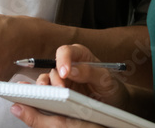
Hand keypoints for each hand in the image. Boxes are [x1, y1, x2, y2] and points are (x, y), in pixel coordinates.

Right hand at [10, 45, 128, 127]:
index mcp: (80, 56)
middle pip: (54, 66)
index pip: (66, 51)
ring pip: (47, 78)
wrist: (113, 102)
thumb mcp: (105, 79)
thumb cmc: (110, 86)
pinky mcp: (59, 91)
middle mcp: (69, 65)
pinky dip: (42, 93)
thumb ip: (90, 72)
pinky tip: (41, 98)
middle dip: (54, 78)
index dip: (63, 60)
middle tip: (59, 89)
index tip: (65, 72)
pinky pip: (47, 90)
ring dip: (46, 86)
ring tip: (49, 95)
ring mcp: (62, 79)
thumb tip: (73, 70)